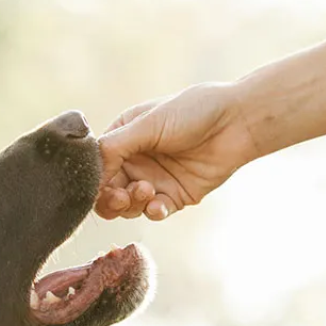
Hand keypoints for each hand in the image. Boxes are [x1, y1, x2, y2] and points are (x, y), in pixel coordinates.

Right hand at [95, 82, 257, 220]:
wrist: (237, 122)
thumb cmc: (193, 112)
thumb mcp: (147, 124)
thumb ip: (114, 147)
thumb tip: (88, 172)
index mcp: (123, 139)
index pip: (97, 167)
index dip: (94, 181)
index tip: (98, 187)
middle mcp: (135, 161)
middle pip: (107, 192)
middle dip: (110, 199)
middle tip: (121, 197)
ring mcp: (153, 181)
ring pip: (128, 207)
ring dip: (132, 204)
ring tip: (147, 191)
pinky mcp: (173, 197)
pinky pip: (153, 212)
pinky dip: (152, 212)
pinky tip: (158, 205)